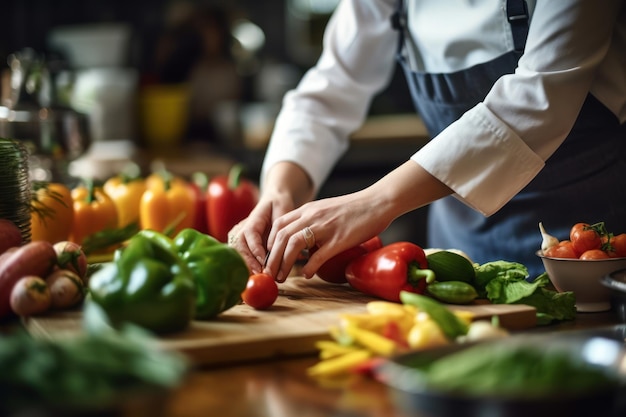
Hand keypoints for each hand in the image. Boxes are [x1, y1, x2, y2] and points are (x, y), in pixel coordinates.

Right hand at [228, 190, 294, 273]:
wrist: (273, 201)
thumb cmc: (279, 206)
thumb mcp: (282, 212)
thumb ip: (278, 227)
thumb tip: (274, 247)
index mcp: (254, 218)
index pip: (250, 233)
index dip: (255, 247)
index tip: (263, 260)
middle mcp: (243, 227)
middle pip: (239, 245)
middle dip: (249, 261)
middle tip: (260, 273)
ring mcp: (240, 235)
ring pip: (237, 252)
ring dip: (246, 265)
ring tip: (258, 276)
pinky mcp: (242, 243)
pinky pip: (240, 255)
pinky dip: (246, 266)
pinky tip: (255, 275)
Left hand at [264, 190, 391, 282]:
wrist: (379, 201)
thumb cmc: (356, 209)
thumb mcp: (327, 210)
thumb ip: (313, 223)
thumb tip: (305, 246)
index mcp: (308, 209)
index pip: (279, 225)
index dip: (269, 243)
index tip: (268, 258)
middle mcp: (312, 216)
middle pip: (282, 237)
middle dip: (271, 258)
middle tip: (269, 274)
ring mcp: (325, 227)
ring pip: (294, 245)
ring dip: (284, 263)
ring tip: (281, 277)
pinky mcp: (340, 239)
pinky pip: (319, 255)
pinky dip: (309, 267)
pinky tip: (306, 275)